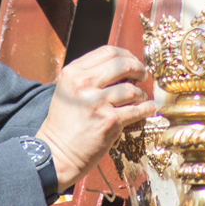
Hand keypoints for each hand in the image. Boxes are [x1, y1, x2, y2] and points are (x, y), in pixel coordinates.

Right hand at [36, 46, 153, 188]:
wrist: (57, 153)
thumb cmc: (64, 123)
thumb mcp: (68, 90)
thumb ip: (89, 75)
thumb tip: (122, 66)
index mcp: (73, 73)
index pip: (108, 52)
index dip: (126, 55)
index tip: (133, 61)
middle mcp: (84, 84)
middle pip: (123, 65)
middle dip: (138, 68)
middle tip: (143, 75)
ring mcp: (97, 102)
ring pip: (131, 89)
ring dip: (140, 93)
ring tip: (139, 97)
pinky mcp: (109, 121)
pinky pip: (137, 109)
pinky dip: (146, 108)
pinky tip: (148, 108)